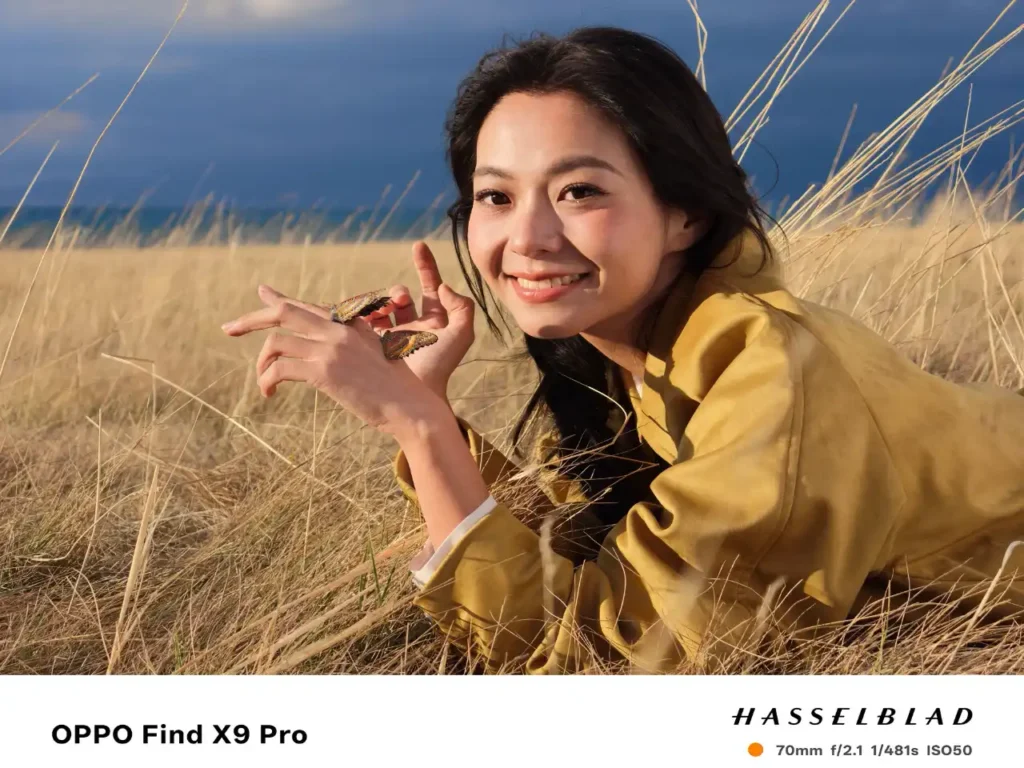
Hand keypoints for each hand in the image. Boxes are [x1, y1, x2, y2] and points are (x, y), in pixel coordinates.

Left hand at [221, 286, 447, 435]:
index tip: (261, 295)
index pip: (307, 305)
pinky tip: (269, 394)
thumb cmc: (397, 391)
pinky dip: (267, 380)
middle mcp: (339, 329)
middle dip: (251, 319)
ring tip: (265, 383)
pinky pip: (280, 368)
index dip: (279, 299)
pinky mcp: (325, 370)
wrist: (413, 408)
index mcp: (351, 323)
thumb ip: (349, 348)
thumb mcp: (374, 360)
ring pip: (276, 342)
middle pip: (284, 312)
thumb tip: (323, 358)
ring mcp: (331, 347)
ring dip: (262, 364)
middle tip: (228, 329)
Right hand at [365, 241, 474, 400]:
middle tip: (399, 302)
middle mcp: (413, 324)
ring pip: (382, 305)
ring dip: (381, 303)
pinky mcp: (374, 343)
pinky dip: (364, 313)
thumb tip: (444, 287)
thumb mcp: (461, 335)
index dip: (425, 265)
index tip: (418, 246)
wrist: (416, 393)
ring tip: (381, 313)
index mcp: (434, 319)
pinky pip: (365, 320)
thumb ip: (462, 307)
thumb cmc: (440, 366)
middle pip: (401, 295)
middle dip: (398, 293)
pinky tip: (365, 317)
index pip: (430, 285)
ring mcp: (392, 333)